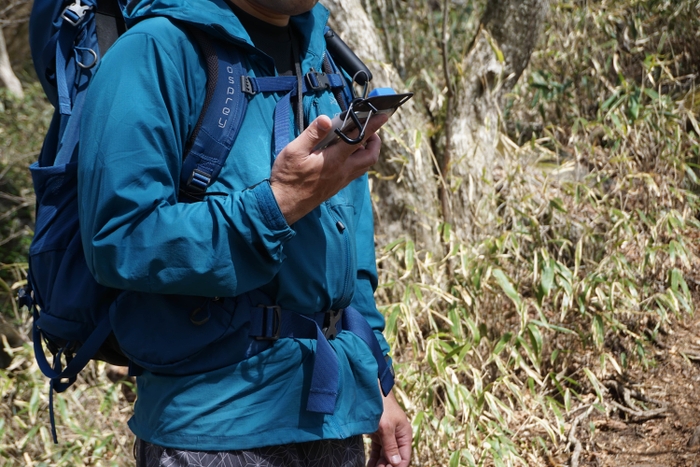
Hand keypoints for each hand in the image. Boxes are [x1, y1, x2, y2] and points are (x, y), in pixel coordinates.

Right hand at [269, 112, 388, 224]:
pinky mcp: (337, 186)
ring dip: (368, 151)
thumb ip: (312, 134)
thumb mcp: (294, 151)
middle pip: (370, 156)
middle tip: (366, 129)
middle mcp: (342, 171)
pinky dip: (359, 160)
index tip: (383, 115)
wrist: (284, 205)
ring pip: (365, 166)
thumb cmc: (287, 178)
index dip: (372, 125)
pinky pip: (356, 172)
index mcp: (333, 160)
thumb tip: (326, 119)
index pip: (358, 138)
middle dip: (374, 140)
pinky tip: (347, 155)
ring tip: (358, 140)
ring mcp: (341, 180)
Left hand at [367, 390, 411, 466]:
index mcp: (404, 435)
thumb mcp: (387, 427)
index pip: (404, 457)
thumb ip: (391, 445)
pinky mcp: (378, 436)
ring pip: (385, 456)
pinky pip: (377, 451)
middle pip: (394, 459)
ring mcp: (387, 437)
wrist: (372, 392)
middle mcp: (397, 438)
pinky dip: (374, 459)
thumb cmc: (383, 407)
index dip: (397, 466)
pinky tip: (369, 466)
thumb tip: (396, 463)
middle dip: (387, 466)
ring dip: (380, 465)